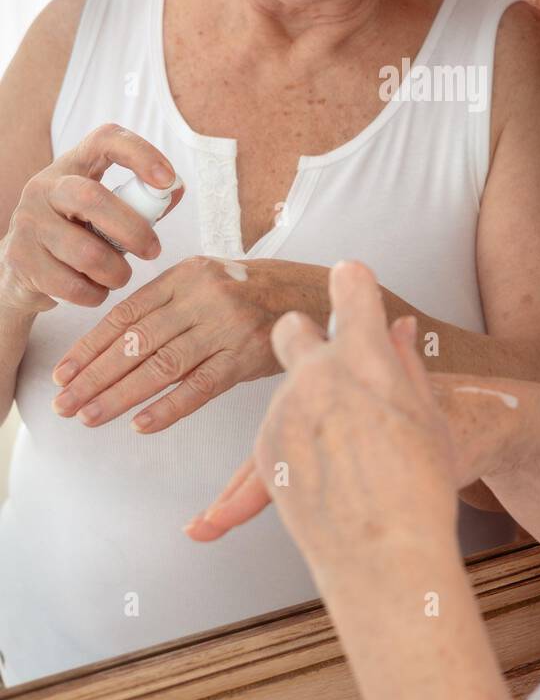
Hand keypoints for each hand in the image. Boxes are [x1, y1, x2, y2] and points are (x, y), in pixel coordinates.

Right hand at [0, 123, 180, 313]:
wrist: (21, 266)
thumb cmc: (76, 231)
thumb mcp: (104, 209)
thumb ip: (140, 201)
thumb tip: (175, 191)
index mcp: (72, 165)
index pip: (105, 139)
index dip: (140, 153)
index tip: (167, 180)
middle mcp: (44, 187)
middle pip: (91, 198)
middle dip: (133, 230)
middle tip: (153, 251)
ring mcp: (28, 222)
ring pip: (85, 252)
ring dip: (116, 272)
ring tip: (121, 276)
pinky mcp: (20, 259)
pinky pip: (70, 285)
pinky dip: (94, 294)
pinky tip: (96, 290)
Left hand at [51, 255, 285, 430]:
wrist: (315, 294)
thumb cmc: (255, 292)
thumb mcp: (210, 280)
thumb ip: (169, 304)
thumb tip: (116, 343)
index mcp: (187, 274)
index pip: (126, 314)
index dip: (90, 345)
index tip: (63, 372)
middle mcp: (203, 297)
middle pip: (136, 341)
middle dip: (93, 375)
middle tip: (63, 404)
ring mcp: (226, 326)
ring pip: (161, 365)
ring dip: (119, 395)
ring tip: (88, 417)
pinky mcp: (246, 356)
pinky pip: (200, 386)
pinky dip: (168, 407)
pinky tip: (141, 424)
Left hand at [185, 261, 522, 563]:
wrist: (394, 553)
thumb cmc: (426, 479)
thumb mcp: (426, 411)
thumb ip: (402, 362)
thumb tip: (397, 328)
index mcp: (364, 355)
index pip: (351, 290)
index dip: (353, 284)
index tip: (350, 279)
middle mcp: (317, 375)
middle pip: (292, 329)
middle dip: (303, 337)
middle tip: (326, 364)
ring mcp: (285, 413)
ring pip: (285, 393)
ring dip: (306, 408)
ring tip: (348, 454)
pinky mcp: (266, 453)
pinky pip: (276, 436)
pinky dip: (294, 448)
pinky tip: (328, 477)